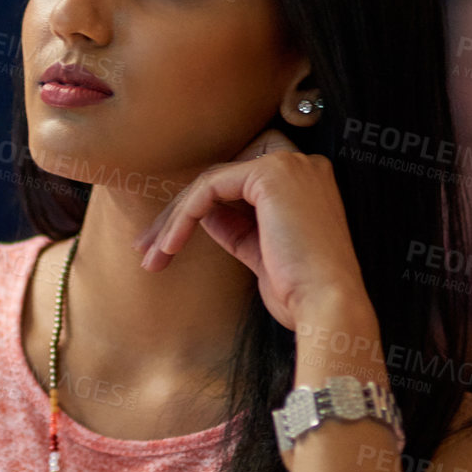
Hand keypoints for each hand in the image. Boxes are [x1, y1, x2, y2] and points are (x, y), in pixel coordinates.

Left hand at [131, 129, 369, 333]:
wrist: (326, 306)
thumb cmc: (298, 291)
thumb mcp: (259, 252)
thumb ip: (235, 226)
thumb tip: (203, 214)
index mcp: (302, 183)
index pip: (235, 187)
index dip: (195, 213)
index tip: (164, 245)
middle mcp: (300, 165)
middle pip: (218, 182)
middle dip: (175, 216)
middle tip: (145, 249)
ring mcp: (288, 165)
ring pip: (209, 184)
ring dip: (173, 221)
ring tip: (151, 256)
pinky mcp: (270, 174)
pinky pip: (209, 189)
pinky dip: (184, 218)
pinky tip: (170, 246)